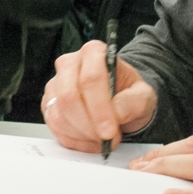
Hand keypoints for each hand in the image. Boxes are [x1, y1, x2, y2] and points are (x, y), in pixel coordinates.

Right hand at [42, 40, 156, 152]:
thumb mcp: (143, 95)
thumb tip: (117, 113)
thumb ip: (134, 102)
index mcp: (93, 53)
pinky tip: (90, 140)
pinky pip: (54, 126)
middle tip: (107, 139)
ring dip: (82, 135)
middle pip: (69, 97)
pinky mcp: (48, 103)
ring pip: (58, 115)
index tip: (110, 130)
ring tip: (102, 140)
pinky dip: (74, 140)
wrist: (119, 100)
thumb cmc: (128, 93)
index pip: (90, 79)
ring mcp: (55, 84)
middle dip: (88, 125)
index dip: (99, 108)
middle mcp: (69, 64)